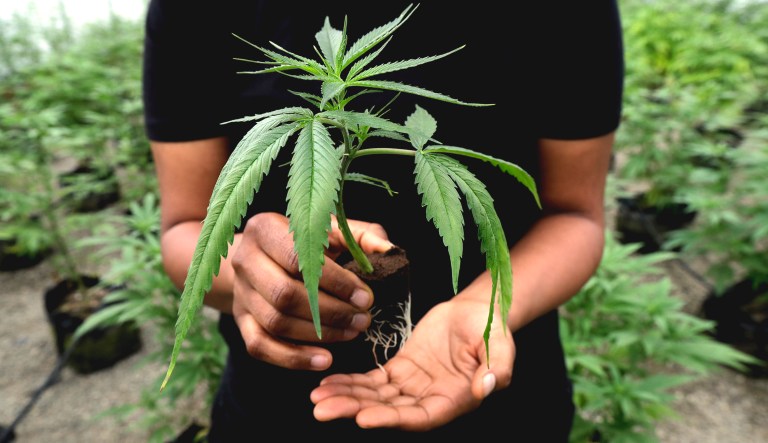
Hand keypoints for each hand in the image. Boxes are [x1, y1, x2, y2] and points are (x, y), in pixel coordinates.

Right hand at [231, 212, 392, 370]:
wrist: (263, 257)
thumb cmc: (306, 242)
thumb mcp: (333, 229)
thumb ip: (361, 236)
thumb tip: (388, 250)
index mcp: (266, 228)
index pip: (299, 258)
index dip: (335, 282)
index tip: (366, 297)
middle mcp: (245, 260)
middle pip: (285, 294)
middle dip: (330, 311)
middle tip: (363, 320)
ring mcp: (241, 293)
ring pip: (276, 322)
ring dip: (319, 334)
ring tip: (351, 334)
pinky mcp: (241, 321)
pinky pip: (261, 347)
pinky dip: (294, 358)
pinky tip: (325, 360)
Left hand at [310, 297, 514, 430]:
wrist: (478, 311)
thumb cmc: (493, 329)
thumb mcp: (501, 346)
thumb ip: (496, 368)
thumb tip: (485, 387)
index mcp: (454, 400)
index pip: (419, 417)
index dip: (391, 419)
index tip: (363, 418)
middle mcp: (429, 400)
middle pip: (388, 411)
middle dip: (355, 410)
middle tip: (323, 408)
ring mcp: (413, 386)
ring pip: (375, 398)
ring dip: (346, 398)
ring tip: (317, 397)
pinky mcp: (401, 370)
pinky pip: (372, 381)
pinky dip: (350, 383)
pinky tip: (328, 383)